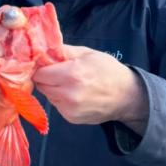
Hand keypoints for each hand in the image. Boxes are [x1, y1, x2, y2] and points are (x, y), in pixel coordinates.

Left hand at [33, 45, 147, 132]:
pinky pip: (57, 105)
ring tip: (70, 83)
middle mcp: (68, 94)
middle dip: (46, 78)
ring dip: (53, 88)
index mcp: (71, 74)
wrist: (127, 96)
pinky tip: (75, 94)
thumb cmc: (109, 71)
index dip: (41, 67)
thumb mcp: (87, 53)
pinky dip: (61, 99)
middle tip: (58, 73)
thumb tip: (43, 48)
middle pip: (40, 85)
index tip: (46, 64)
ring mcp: (69, 109)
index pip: (39, 73)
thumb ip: (63, 50)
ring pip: (48, 95)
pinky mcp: (71, 118)